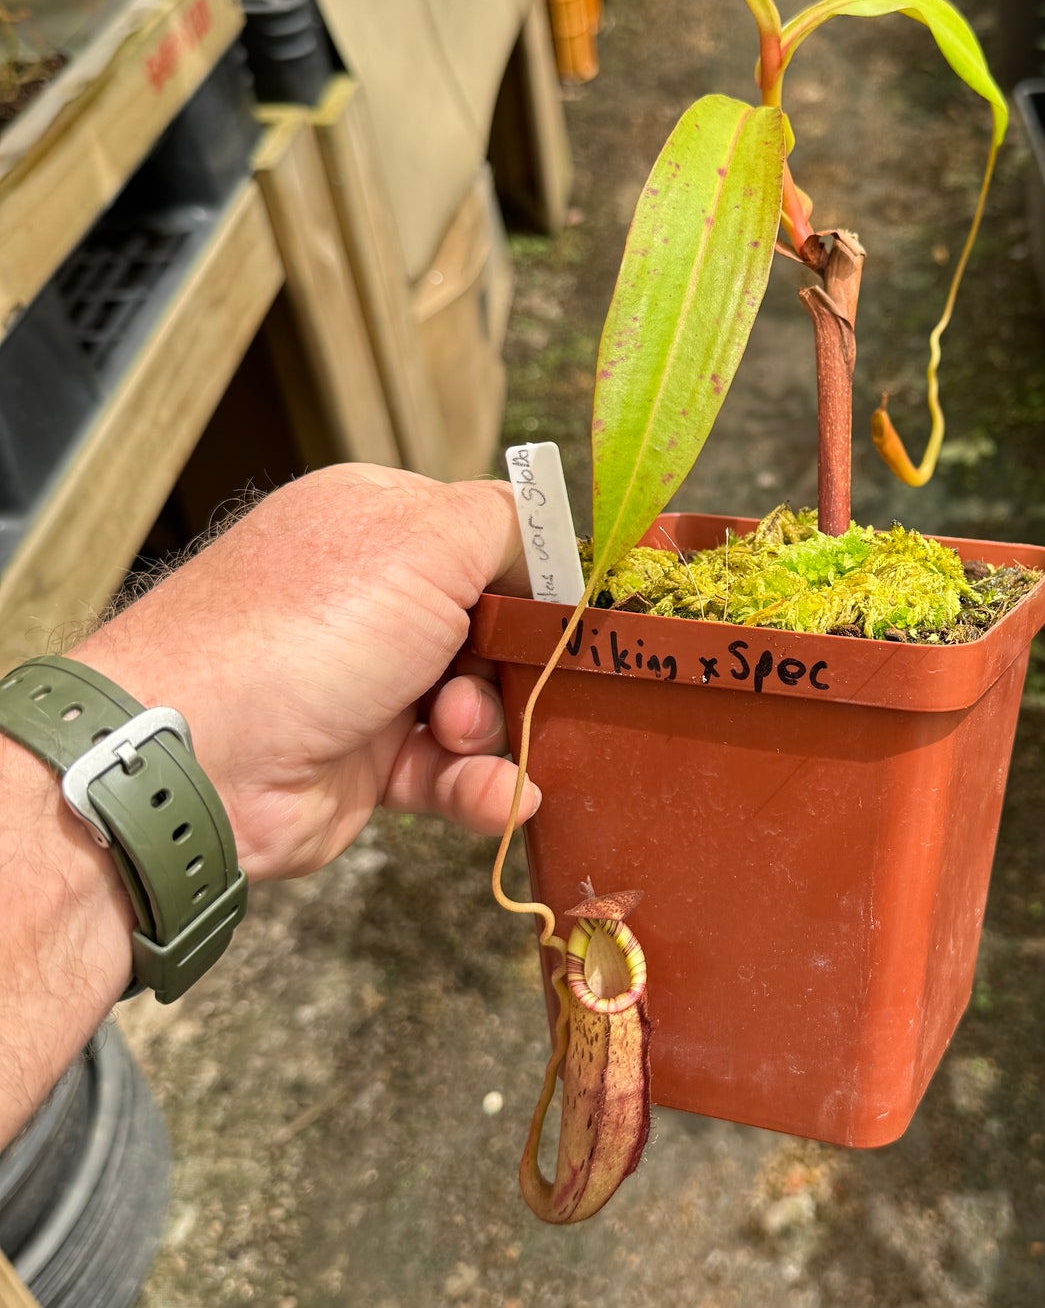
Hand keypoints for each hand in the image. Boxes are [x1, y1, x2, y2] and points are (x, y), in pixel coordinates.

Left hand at [72, 464, 538, 880]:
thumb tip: (553, 537)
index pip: (487, 535)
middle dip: (517, 659)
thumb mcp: (425, 537)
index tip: (572, 610)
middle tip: (519, 677)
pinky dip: (481, 785)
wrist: (199, 760)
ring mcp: (370, 681)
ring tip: (456, 734)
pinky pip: (451, 771)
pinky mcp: (368, 762)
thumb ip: (508, 522)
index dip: (534, 573)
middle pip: (494, 625)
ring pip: (480, 702)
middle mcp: (373, 597)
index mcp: (378, 523)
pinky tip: (502, 795)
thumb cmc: (307, 628)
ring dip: (490, 724)